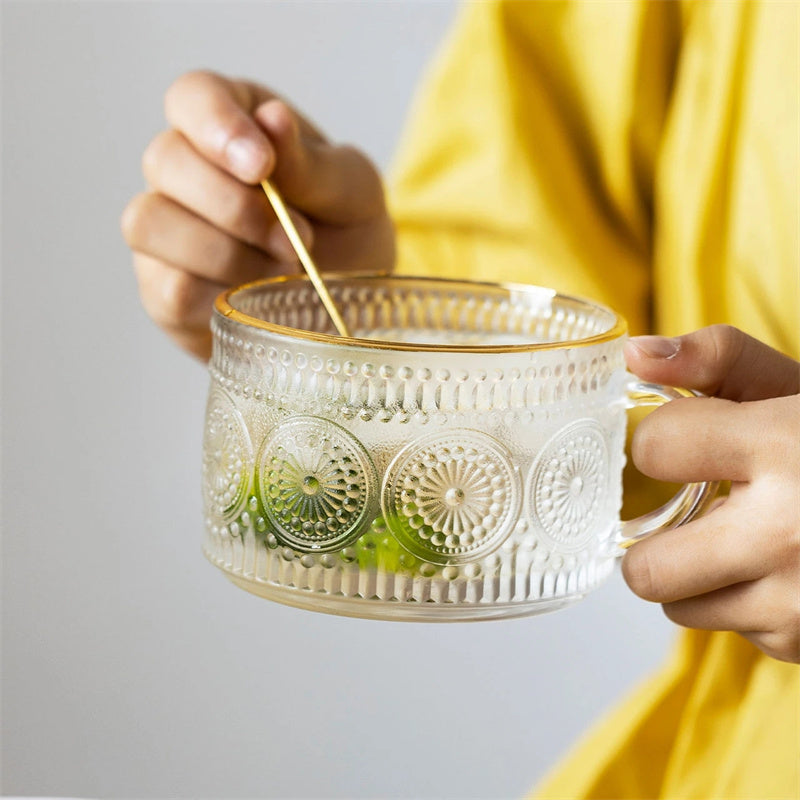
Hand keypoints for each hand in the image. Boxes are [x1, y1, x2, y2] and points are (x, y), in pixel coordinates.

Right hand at [121, 70, 394, 358]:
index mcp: (234, 122)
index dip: (216, 125)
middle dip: (234, 207)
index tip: (261, 166)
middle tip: (296, 238)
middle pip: (164, 161)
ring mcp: (165, 231)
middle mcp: (185, 170)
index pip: (193, 97)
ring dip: (225, 254)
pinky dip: (219, 295)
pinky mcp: (163, 291)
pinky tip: (258, 299)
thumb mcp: (349, 192)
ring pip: (150, 223)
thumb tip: (272, 117)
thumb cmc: (344, 232)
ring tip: (284, 270)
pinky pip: (169, 289)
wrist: (345, 305)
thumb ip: (309, 162)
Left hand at [621, 325, 799, 662]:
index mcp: (783, 446)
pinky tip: (782, 571)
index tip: (683, 444)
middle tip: (683, 519)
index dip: (660, 441)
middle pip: (647, 570)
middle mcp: (791, 531)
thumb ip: (714, 357)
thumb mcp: (793, 383)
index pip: (654, 448)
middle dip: (653, 543)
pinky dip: (747, 604)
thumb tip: (634, 355)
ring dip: (696, 579)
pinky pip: (737, 631)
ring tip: (738, 542)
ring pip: (681, 608)